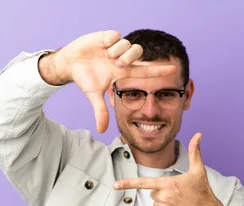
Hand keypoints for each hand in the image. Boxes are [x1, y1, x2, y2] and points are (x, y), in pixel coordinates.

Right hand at [40, 30, 176, 132]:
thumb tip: (102, 131)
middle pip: (138, 52)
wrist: (70, 63)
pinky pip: (116, 35)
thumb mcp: (93, 95)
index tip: (173, 70)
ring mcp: (115, 47)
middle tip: (116, 63)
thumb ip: (100, 111)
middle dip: (129, 58)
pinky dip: (108, 41)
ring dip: (117, 51)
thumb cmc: (85, 78)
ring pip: (127, 44)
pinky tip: (100, 46)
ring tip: (105, 55)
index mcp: (123, 72)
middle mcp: (122, 58)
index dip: (159, 70)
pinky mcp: (107, 36)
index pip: (145, 70)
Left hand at [113, 133, 226, 205]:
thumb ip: (195, 152)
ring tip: (180, 204)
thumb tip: (198, 134)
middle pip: (153, 194)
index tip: (114, 185)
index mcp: (168, 184)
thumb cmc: (203, 192)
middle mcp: (164, 197)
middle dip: (162, 193)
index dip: (127, 184)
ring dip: (165, 205)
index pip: (143, 183)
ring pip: (156, 205)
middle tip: (178, 195)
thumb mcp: (198, 171)